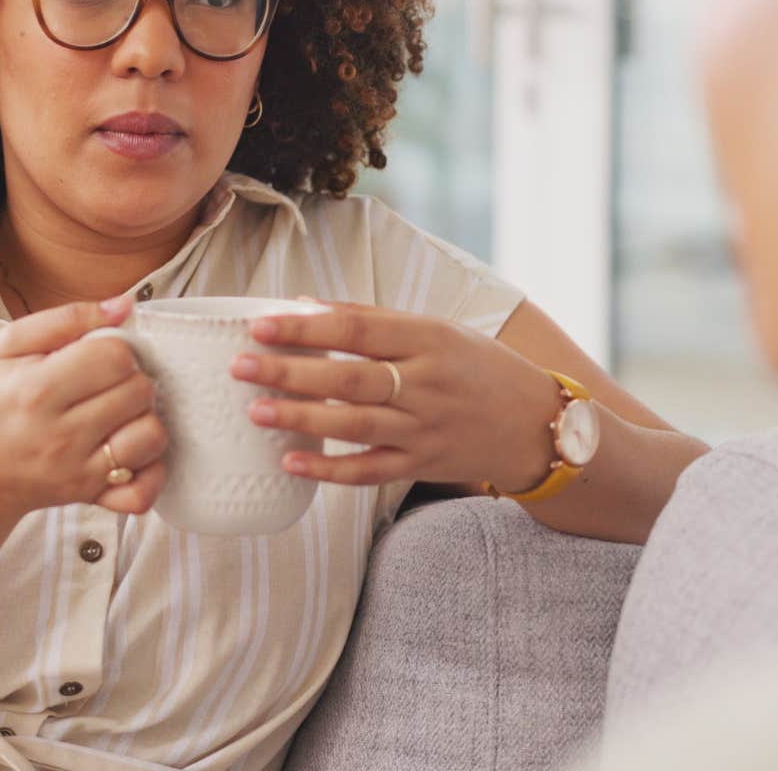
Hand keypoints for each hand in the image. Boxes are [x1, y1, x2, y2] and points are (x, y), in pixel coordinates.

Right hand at [0, 297, 168, 521]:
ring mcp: (78, 471)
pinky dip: (150, 472)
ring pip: (151, 437)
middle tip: (109, 384)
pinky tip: (131, 453)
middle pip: (139, 392)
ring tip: (120, 415)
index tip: (99, 356)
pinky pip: (143, 491)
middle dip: (132, 380)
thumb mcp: (8, 347)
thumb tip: (125, 305)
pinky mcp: (89, 496)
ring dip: (144, 420)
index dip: (116, 349)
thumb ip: (67, 319)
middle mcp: (61, 433)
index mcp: (39, 388)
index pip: (116, 356)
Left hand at [231, 302, 565, 489]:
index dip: (307, 327)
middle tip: (240, 365)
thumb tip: (303, 305)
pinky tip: (291, 462)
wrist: (537, 424)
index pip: (359, 328)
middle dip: (291, 371)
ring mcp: (425, 429)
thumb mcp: (437, 330)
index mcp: (429, 339)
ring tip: (255, 410)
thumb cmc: (478, 368)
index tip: (261, 323)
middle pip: (350, 377)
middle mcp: (427, 384)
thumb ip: (373, 320)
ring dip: (302, 418)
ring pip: (355, 424)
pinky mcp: (423, 465)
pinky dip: (330, 470)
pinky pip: (370, 471)